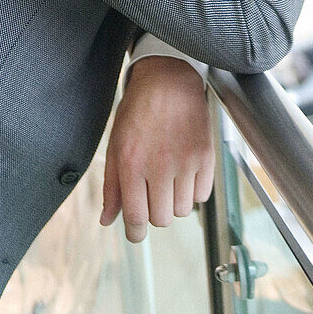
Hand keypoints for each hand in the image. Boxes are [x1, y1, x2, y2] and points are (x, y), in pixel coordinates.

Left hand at [100, 56, 214, 242]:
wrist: (168, 80)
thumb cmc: (138, 111)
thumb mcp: (116, 145)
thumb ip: (112, 185)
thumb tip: (107, 220)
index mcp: (132, 164)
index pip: (135, 218)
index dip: (135, 232)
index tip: (136, 232)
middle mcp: (159, 166)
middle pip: (161, 219)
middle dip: (154, 212)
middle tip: (152, 193)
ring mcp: (186, 162)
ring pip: (182, 210)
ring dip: (174, 201)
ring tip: (168, 177)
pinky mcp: (206, 156)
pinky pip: (202, 195)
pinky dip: (193, 191)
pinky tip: (184, 172)